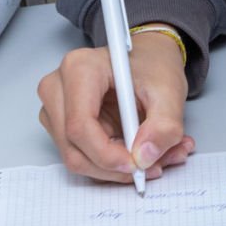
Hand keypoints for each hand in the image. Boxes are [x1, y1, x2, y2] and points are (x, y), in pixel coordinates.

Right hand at [37, 35, 195, 182]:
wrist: (149, 57)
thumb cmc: (153, 64)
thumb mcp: (169, 91)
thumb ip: (164, 125)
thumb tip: (145, 157)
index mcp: (79, 68)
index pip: (80, 126)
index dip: (107, 154)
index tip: (136, 164)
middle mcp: (58, 87)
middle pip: (74, 147)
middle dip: (114, 166)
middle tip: (150, 167)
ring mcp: (56, 107)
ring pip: (76, 158)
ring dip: (115, 168)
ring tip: (152, 157)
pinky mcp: (62, 123)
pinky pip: (82, 156)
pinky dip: (112, 163)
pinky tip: (138, 150)